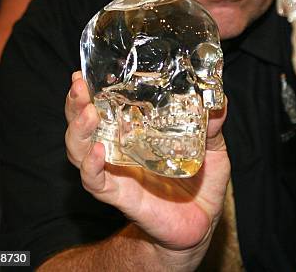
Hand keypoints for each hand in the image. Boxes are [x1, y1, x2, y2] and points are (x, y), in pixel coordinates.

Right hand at [64, 71, 229, 252]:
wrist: (202, 224)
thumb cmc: (203, 184)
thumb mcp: (213, 148)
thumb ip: (213, 125)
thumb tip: (219, 98)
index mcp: (137, 134)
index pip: (107, 108)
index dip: (93, 91)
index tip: (86, 71)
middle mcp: (121, 152)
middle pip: (85, 126)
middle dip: (76, 105)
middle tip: (78, 85)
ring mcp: (118, 174)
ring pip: (82, 152)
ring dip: (79, 132)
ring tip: (87, 112)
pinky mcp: (122, 197)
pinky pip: (98, 183)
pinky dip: (92, 168)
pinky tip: (98, 152)